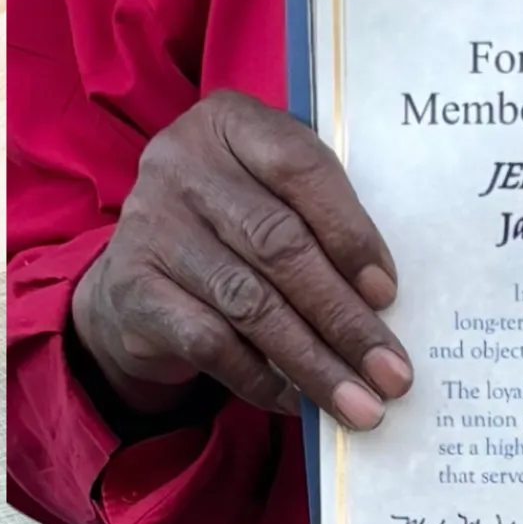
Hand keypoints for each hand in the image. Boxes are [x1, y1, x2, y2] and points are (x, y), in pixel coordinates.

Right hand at [71, 90, 411, 430]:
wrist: (139, 262)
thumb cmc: (235, 215)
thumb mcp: (272, 187)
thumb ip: (321, 212)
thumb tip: (385, 293)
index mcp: (229, 120)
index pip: (300, 167)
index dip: (349, 232)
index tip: (389, 293)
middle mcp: (182, 163)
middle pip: (279, 244)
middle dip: (343, 316)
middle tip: (390, 371)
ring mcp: (150, 224)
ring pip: (249, 303)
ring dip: (313, 362)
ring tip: (359, 403)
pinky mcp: (132, 287)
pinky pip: (209, 343)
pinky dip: (261, 378)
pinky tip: (298, 401)